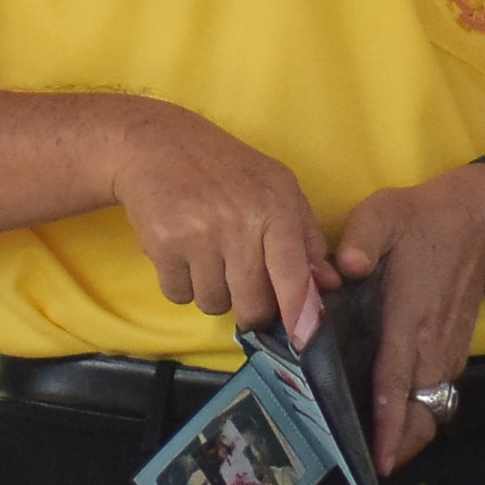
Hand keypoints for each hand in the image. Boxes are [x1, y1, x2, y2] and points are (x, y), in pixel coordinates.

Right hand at [109, 102, 333, 336]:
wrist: (156, 144)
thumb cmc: (226, 168)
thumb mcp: (277, 186)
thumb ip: (306, 236)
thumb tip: (328, 285)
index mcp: (274, 207)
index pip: (292, 275)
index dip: (300, 314)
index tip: (303, 340)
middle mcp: (238, 223)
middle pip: (253, 304)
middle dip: (251, 307)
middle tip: (243, 284)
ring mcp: (198, 235)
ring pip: (214, 304)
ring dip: (214, 293)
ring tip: (209, 256)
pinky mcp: (162, 245)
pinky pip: (179, 295)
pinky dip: (182, 284)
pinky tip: (183, 252)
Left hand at [332, 167, 484, 474]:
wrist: (483, 219)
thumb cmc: (425, 219)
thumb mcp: (383, 215)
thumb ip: (358, 241)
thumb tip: (341, 267)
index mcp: (411, 319)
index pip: (397, 384)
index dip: (388, 425)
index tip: (378, 459)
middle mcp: (434, 345)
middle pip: (422, 414)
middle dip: (400, 445)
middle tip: (367, 465)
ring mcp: (450, 350)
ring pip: (434, 409)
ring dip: (410, 433)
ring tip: (375, 450)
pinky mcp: (456, 349)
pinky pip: (440, 394)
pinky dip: (420, 413)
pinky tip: (393, 417)